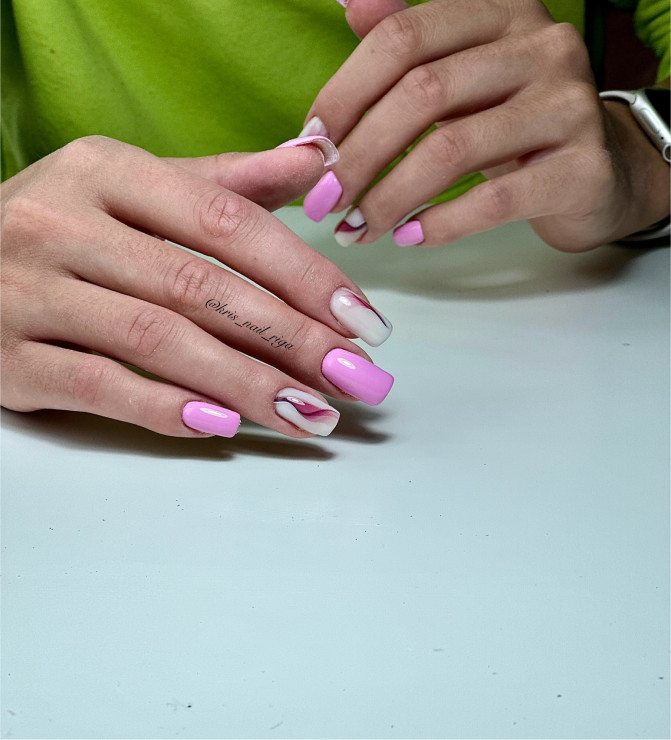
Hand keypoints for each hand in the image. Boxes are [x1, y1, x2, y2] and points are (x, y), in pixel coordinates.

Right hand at [1, 136, 392, 438]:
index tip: (363, 323)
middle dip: (291, 340)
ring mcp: (28, 293)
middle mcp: (63, 224)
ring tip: (311, 414)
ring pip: (156, 342)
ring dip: (246, 384)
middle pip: (201, 287)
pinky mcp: (8, 358)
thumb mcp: (136, 185)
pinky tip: (226, 426)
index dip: (304, 276)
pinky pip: (97, 387)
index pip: (228, 223)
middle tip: (354, 380)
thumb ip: (228, 181)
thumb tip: (318, 159)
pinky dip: (165, 409)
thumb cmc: (67, 223)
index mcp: (107, 171)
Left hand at [302, 0, 669, 250]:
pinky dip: (440, 223)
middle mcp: (540, 46)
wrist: (598, 170)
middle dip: (359, 156)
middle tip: (323, 202)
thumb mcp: (464, 72)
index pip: (403, 38)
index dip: (345, 94)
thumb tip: (349, 1)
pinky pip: (494, 199)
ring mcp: (567, 105)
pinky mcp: (582, 168)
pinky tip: (408, 237)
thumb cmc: (513, 123)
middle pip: (423, 94)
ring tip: (356, 228)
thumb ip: (410, 42)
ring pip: (454, 149)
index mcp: (500, 12)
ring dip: (389, 198)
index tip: (311, 146)